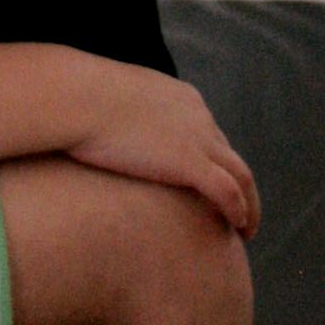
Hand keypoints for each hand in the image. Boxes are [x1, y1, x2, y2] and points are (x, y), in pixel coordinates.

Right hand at [66, 62, 260, 237]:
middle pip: (229, 155)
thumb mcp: (111, 100)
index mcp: (181, 98)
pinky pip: (228, 192)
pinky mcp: (190, 162)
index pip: (209, 133)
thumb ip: (122, 115)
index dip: (214, 160)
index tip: (212, 183)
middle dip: (236, 183)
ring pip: (241, 176)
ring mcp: (197, 138)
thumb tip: (105, 131)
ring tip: (245, 228)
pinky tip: (238, 229)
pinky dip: (240, 211)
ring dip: (248, 204)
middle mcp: (198, 115)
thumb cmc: (78, 97)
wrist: (76, 96)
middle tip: (237, 210)